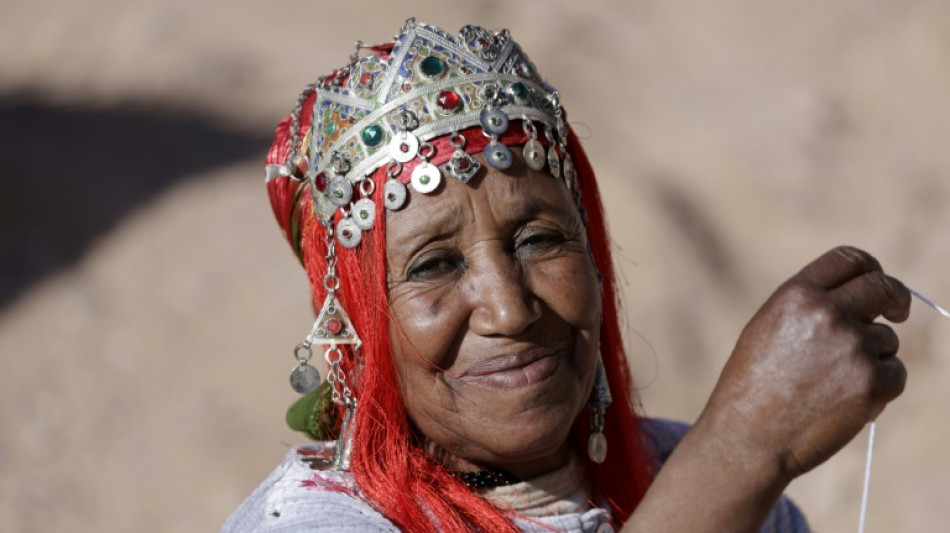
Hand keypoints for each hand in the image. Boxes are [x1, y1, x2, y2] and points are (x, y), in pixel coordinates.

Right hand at [700, 246, 909, 479]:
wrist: (747, 435)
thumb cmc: (753, 384)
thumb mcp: (770, 326)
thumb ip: (811, 305)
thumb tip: (862, 298)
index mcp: (797, 294)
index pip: (849, 259)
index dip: (870, 268)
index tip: (878, 282)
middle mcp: (827, 313)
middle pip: (883, 287)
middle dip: (896, 297)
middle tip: (898, 310)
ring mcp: (853, 346)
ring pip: (886, 339)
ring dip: (871, 357)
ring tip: (828, 385)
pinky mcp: (872, 382)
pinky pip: (895, 373)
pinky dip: (879, 387)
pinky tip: (843, 402)